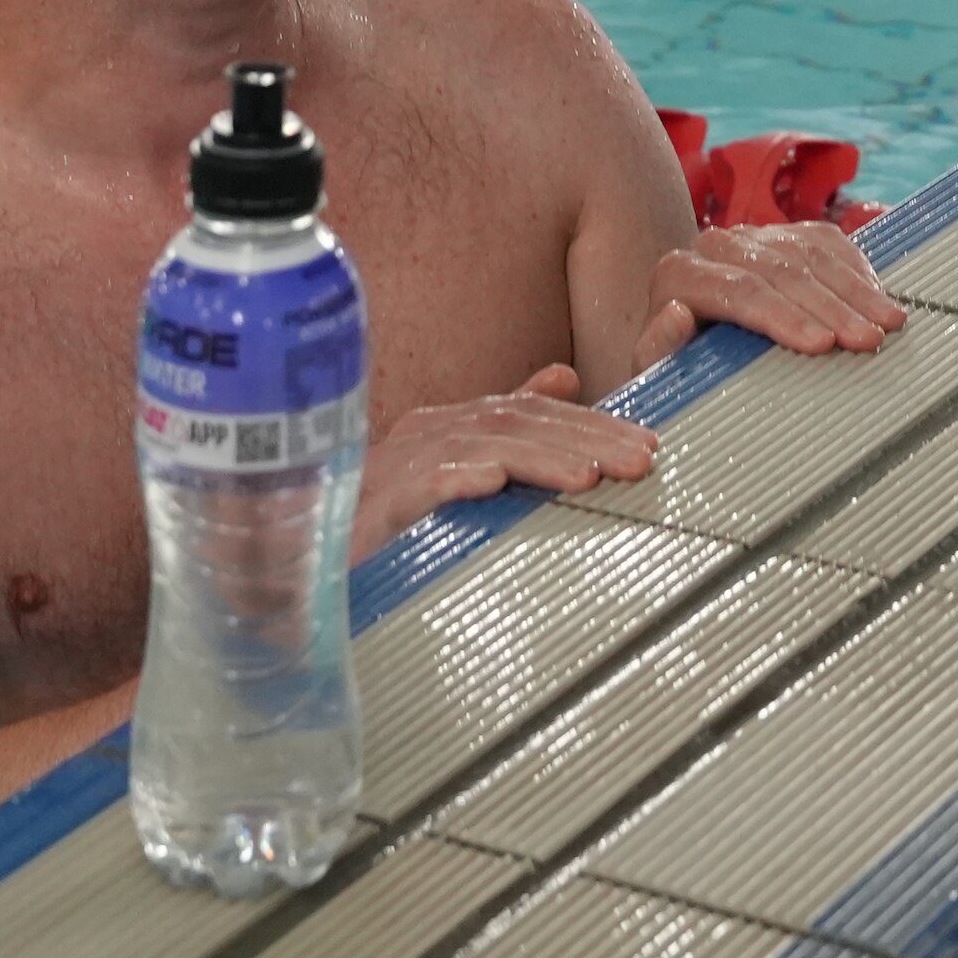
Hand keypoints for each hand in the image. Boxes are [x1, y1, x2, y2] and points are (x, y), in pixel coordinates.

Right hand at [353, 367, 658, 548]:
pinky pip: (420, 485)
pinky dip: (460, 478)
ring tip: (592, 476)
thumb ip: (508, 430)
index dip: (592, 424)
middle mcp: (424, 435)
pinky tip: (497, 485)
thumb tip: (565, 377)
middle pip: (516, 423)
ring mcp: (394, 468)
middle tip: (641, 460)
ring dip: (541, 459)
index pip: (531, 411)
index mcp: (448, 427)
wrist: (310, 581)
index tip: (648, 446)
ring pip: (481, 447)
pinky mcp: (370, 507)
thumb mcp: (457, 476)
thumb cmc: (388, 532)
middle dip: (585, 439)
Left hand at [631, 222, 908, 364]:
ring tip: (889, 324)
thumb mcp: (658, 370)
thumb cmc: (678, 366)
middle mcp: (716, 245)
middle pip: (783, 271)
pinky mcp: (786, 233)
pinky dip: (858, 270)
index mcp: (679, 274)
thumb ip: (659, 347)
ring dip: (855, 290)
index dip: (784, 316)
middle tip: (868, 340)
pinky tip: (880, 297)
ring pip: (812, 253)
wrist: (692, 340)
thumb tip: (679, 313)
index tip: (822, 345)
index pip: (739, 291)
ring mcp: (755, 235)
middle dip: (832, 308)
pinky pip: (828, 241)